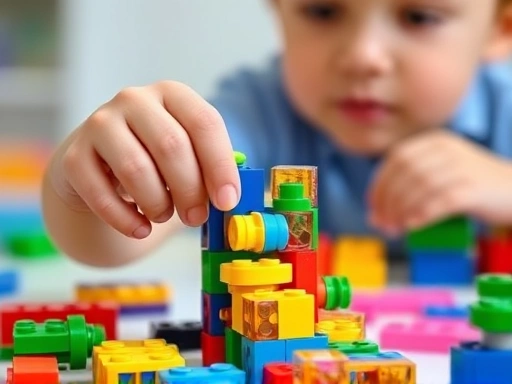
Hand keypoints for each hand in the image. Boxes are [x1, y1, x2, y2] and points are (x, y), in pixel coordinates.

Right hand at [49, 81, 240, 238]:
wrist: (100, 166)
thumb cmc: (155, 161)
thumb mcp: (187, 155)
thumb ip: (210, 170)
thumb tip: (230, 199)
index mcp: (172, 94)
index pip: (205, 123)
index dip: (220, 166)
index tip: (227, 201)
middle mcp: (135, 100)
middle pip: (171, 145)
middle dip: (190, 190)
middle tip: (197, 218)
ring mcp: (100, 123)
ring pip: (136, 169)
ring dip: (158, 203)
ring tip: (164, 215)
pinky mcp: (74, 155)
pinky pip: (101, 193)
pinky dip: (125, 219)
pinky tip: (140, 228)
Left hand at [367, 130, 511, 235]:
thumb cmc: (473, 186)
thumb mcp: (441, 171)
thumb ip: (411, 184)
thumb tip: (377, 211)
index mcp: (435, 141)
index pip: (395, 159)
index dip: (379, 184)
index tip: (372, 207)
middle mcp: (446, 149)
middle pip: (404, 173)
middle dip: (387, 201)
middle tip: (381, 224)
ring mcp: (461, 167)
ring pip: (419, 187)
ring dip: (401, 211)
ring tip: (394, 229)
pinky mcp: (473, 188)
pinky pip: (440, 202)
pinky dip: (422, 215)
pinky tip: (412, 226)